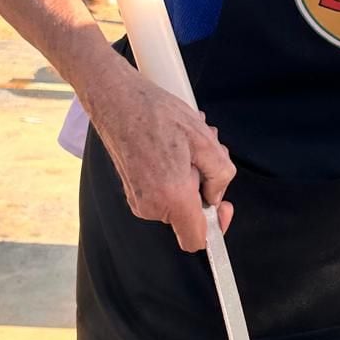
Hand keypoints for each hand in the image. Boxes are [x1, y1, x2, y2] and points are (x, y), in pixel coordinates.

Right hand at [86, 62, 235, 252]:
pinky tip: (173, 146)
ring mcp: (138, 199)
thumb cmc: (156, 114)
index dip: (216, 227)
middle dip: (203, 186)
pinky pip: (164, 192)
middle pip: (191, 214)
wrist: (117, 100)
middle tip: (202, 153)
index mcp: (172, 197)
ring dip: (190, 175)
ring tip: (186, 143)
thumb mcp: (205, 141)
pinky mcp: (132, 190)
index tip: (221, 208)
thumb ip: (221, 176)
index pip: (196, 240)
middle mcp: (151, 205)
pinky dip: (174, 173)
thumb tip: (215, 195)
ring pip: (179, 200)